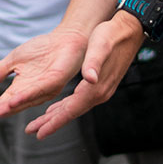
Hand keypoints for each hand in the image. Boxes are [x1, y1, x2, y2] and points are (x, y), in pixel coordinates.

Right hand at [0, 25, 89, 127]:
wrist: (67, 37)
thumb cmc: (42, 49)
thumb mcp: (14, 60)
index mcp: (23, 88)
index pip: (6, 103)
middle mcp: (34, 92)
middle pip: (13, 106)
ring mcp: (45, 88)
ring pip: (25, 101)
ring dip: (9, 108)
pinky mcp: (56, 80)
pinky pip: (39, 90)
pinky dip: (25, 96)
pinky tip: (14, 100)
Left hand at [22, 14, 144, 138]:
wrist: (130, 31)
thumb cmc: (112, 35)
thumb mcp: (100, 45)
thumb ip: (94, 63)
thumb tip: (90, 79)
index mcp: (96, 86)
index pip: (72, 109)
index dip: (55, 122)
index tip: (41, 133)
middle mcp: (99, 93)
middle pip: (71, 113)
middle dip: (52, 123)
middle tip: (33, 131)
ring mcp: (101, 91)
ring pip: (75, 108)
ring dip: (57, 116)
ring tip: (40, 124)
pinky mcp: (100, 85)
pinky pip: (80, 101)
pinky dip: (66, 107)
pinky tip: (57, 108)